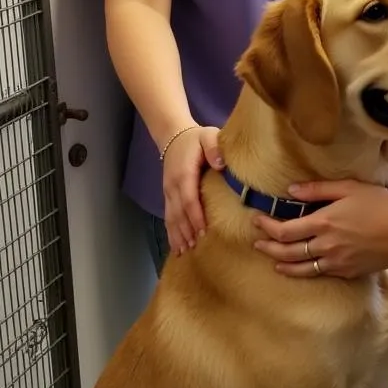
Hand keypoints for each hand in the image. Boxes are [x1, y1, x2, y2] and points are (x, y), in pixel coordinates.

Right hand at [161, 125, 222, 252]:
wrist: (173, 136)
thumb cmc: (196, 138)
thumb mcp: (208, 136)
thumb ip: (214, 148)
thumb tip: (220, 164)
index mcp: (184, 174)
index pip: (189, 198)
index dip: (195, 215)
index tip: (203, 230)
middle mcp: (173, 186)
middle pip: (178, 212)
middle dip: (186, 231)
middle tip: (196, 247)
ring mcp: (168, 192)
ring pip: (171, 217)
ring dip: (178, 235)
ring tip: (185, 251)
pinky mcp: (168, 196)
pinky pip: (168, 216)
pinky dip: (171, 232)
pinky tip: (176, 246)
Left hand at [252, 180, 387, 278]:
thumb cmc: (381, 205)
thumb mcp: (350, 188)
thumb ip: (319, 190)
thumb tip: (292, 191)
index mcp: (323, 223)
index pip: (284, 230)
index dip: (267, 227)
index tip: (257, 220)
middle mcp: (324, 246)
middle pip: (287, 252)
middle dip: (268, 248)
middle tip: (257, 243)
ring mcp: (335, 262)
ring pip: (300, 268)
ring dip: (282, 265)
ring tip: (273, 262)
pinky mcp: (346, 271)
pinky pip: (320, 273)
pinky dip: (305, 271)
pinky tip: (302, 268)